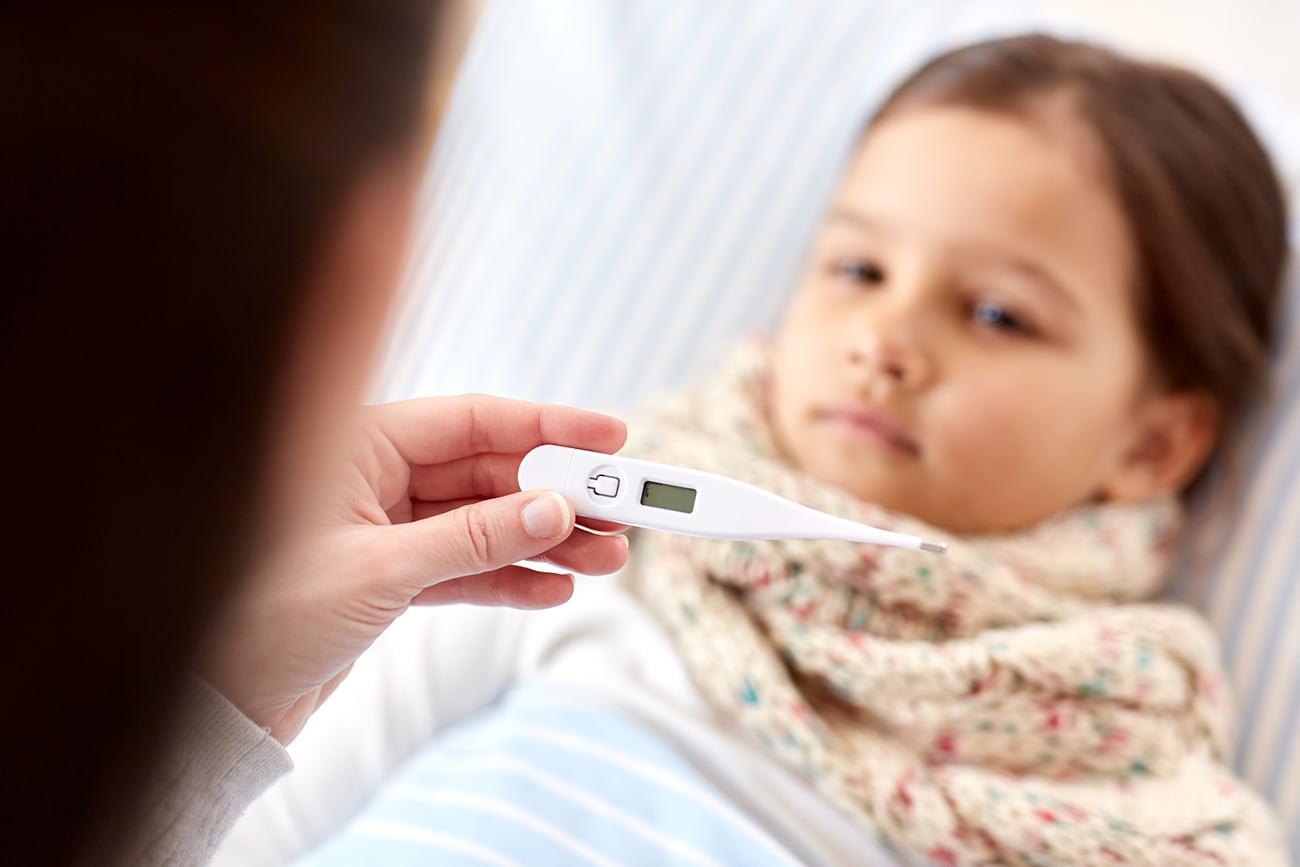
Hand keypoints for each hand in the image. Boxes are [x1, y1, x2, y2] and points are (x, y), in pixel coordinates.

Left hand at [201, 395, 628, 743]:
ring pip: (485, 521)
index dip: (548, 424)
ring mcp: (386, 526)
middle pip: (490, 472)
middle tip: (621, 514)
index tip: (612, 436)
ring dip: (545, 540)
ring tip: (605, 559)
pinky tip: (553, 587)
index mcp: (359, 444)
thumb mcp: (381, 570)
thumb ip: (472, 538)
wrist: (221, 700)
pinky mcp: (392, 575)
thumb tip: (553, 510)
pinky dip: (508, 577)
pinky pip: (465, 566)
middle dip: (558, 495)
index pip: (473, 420)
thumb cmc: (267, 616)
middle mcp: (375, 476)